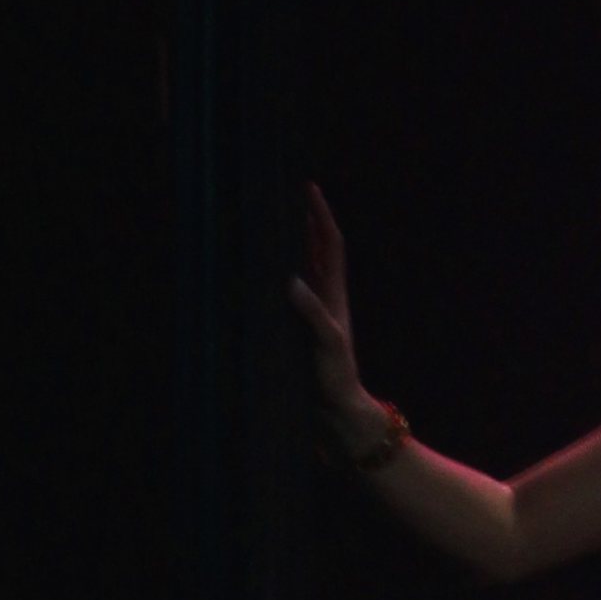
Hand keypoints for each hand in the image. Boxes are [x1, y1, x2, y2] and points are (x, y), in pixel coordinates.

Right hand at [289, 180, 377, 437]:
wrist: (338, 410)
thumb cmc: (336, 377)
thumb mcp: (327, 343)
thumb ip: (313, 313)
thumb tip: (292, 282)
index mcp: (334, 293)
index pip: (330, 243)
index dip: (321, 215)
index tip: (309, 188)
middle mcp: (325, 297)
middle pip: (316, 248)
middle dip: (305, 220)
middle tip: (285, 196)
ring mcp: (312, 311)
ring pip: (302, 267)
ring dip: (291, 244)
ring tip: (272, 223)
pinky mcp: (299, 327)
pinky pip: (289, 291)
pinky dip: (278, 274)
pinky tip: (262, 271)